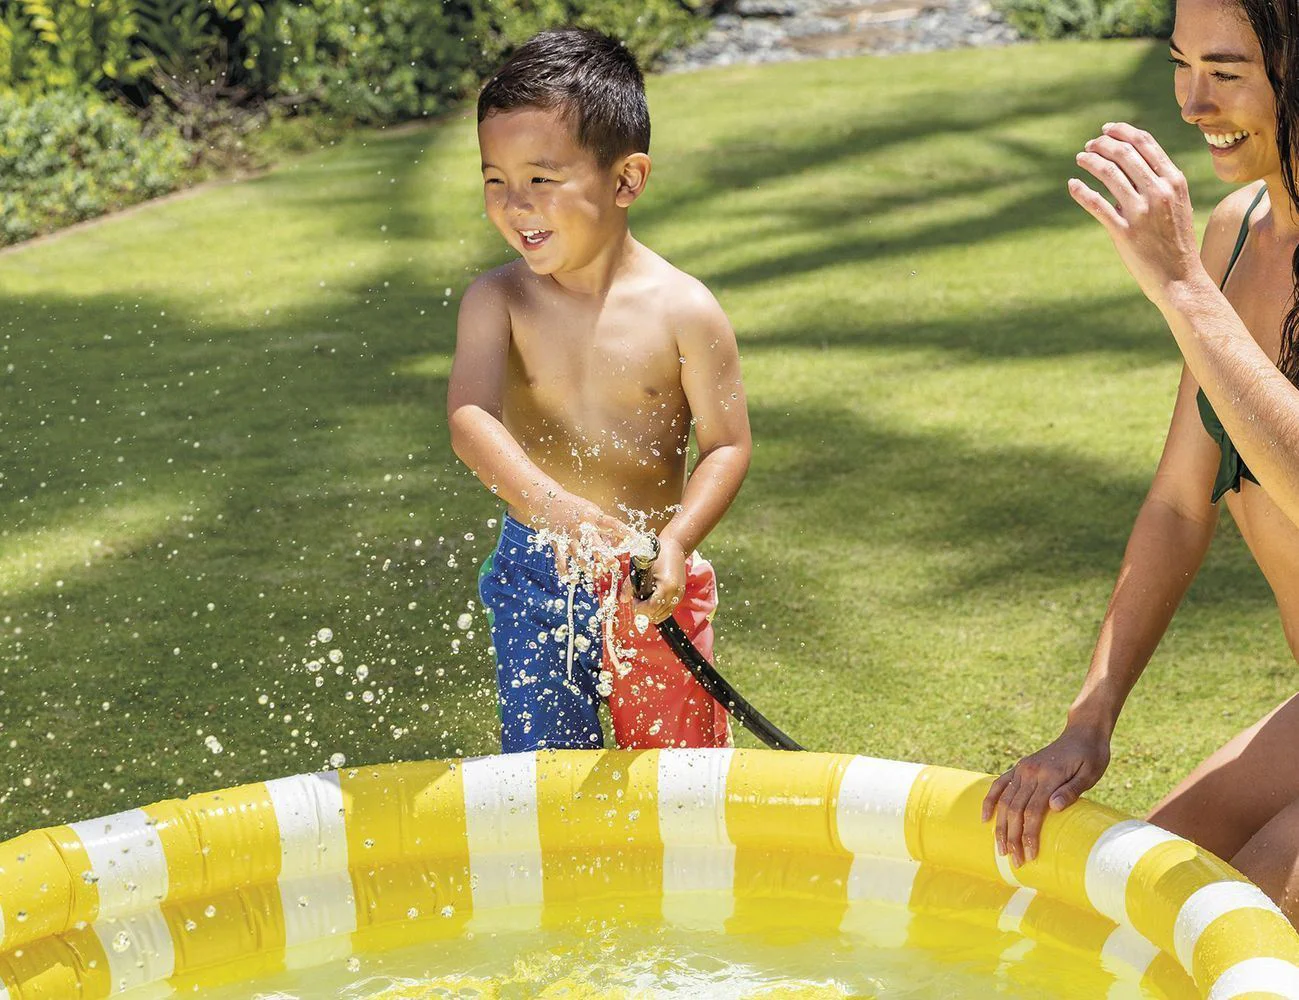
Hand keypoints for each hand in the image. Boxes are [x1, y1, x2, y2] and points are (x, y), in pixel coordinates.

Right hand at [535, 491, 635, 580]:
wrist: (549, 500)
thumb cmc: (575, 507)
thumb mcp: (592, 511)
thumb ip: (604, 527)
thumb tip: (619, 542)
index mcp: (593, 516)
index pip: (612, 524)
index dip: (624, 532)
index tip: (635, 540)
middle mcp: (582, 526)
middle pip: (595, 543)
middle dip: (604, 556)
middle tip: (613, 566)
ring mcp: (569, 535)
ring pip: (579, 554)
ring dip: (587, 566)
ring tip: (596, 574)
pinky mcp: (558, 541)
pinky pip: (561, 558)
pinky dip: (564, 570)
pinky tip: (569, 579)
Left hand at [620, 535, 686, 624]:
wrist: (674, 547)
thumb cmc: (657, 555)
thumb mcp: (641, 568)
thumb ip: (630, 585)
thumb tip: (622, 599)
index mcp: (666, 586)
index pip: (650, 608)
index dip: (639, 608)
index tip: (634, 600)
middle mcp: (675, 594)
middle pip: (656, 614)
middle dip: (644, 611)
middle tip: (637, 600)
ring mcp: (679, 596)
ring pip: (662, 615)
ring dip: (651, 612)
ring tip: (644, 600)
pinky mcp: (679, 596)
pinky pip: (667, 611)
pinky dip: (658, 610)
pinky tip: (651, 600)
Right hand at [981, 724, 1111, 866]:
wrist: (1083, 732)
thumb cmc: (1092, 757)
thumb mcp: (1090, 774)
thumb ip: (1071, 791)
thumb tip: (1053, 807)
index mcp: (1049, 776)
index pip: (1033, 812)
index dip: (1029, 835)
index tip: (1029, 856)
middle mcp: (1030, 772)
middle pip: (1015, 810)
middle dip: (1012, 837)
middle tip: (1014, 860)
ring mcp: (1022, 769)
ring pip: (1005, 801)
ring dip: (1001, 826)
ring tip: (1001, 848)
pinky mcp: (1019, 767)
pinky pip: (999, 784)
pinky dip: (990, 801)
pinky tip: (985, 818)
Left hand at [1069, 122, 1205, 306]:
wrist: (1180, 277)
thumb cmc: (1176, 241)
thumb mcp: (1177, 204)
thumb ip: (1158, 183)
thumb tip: (1128, 165)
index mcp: (1174, 180)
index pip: (1146, 144)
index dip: (1123, 132)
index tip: (1106, 129)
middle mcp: (1159, 191)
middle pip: (1124, 154)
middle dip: (1102, 144)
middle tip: (1089, 145)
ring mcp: (1141, 212)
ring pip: (1109, 174)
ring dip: (1090, 161)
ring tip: (1081, 158)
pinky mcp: (1124, 232)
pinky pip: (1096, 204)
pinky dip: (1081, 190)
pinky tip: (1073, 185)